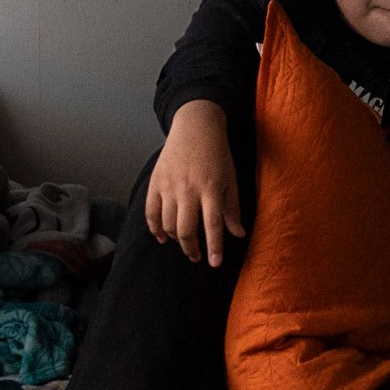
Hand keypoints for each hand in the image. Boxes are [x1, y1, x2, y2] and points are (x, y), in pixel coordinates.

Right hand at [146, 100, 244, 266]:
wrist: (195, 127)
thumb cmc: (217, 155)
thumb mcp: (231, 180)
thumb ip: (232, 209)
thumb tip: (238, 235)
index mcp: (211, 189)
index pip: (212, 225)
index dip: (214, 247)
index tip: (214, 263)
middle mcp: (188, 190)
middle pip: (185, 230)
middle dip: (191, 249)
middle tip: (198, 256)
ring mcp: (169, 186)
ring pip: (167, 224)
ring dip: (176, 239)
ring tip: (185, 243)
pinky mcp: (156, 182)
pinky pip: (151, 213)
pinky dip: (155, 229)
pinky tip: (163, 237)